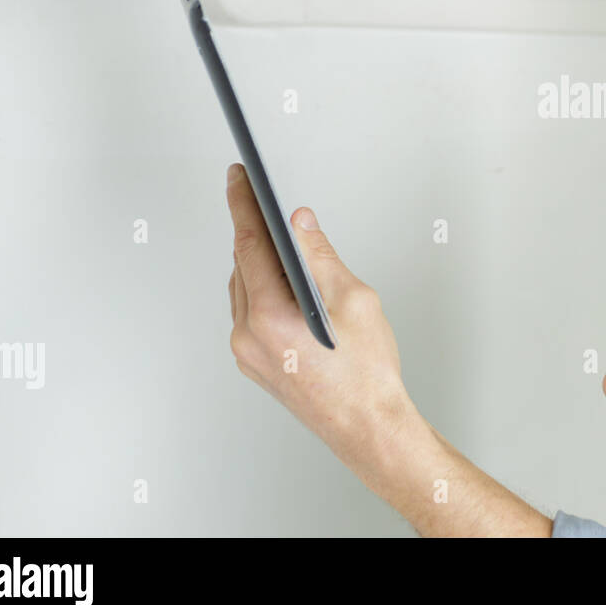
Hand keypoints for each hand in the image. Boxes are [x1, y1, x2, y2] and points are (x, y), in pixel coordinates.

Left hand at [225, 162, 407, 470]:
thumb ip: (321, 256)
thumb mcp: (353, 299)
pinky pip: (249, 313)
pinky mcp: (254, 363)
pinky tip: (284, 280)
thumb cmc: (367, 374)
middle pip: (243, 265)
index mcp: (270, 317)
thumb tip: (300, 224)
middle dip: (256, 232)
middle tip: (265, 201)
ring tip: (280, 240)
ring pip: (244, 289)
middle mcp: (249, 336)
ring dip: (259, 262)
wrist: (367, 426)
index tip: (238, 178)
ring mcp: (248, 353)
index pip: (249, 245)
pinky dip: (262, 289)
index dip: (243, 205)